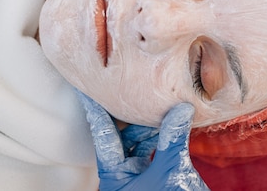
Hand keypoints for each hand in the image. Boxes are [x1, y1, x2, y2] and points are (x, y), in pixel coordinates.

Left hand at [78, 93, 209, 190]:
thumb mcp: (171, 171)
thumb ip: (173, 139)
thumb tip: (180, 108)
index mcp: (114, 177)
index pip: (102, 135)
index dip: (95, 110)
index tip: (86, 88)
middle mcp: (122, 176)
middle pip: (119, 136)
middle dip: (129, 115)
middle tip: (133, 90)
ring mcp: (138, 177)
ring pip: (137, 143)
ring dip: (148, 126)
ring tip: (158, 107)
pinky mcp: (154, 178)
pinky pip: (151, 151)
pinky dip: (159, 137)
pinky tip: (169, 124)